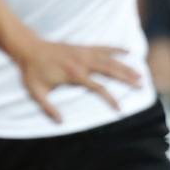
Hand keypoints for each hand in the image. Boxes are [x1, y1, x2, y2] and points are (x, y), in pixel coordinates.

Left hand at [13, 39, 140, 123]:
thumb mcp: (36, 92)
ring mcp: (85, 53)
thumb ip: (48, 108)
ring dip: (126, 66)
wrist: (28, 48)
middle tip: (141, 86)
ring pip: (111, 60)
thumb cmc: (32, 72)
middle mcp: (83, 63)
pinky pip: (104, 48)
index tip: (120, 108)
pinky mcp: (83, 48)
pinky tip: (128, 51)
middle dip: (127, 79)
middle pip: (111, 71)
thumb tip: (61, 122)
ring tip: (140, 73)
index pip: (99, 88)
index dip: (111, 99)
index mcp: (75, 75)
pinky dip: (117, 49)